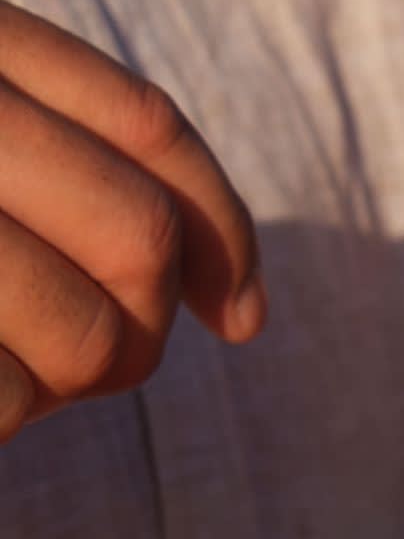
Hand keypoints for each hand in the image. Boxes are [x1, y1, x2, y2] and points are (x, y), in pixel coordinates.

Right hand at [0, 5, 264, 437]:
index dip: (220, 227)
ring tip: (12, 376)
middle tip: (100, 363)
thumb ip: (69, 168)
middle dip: (146, 320)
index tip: (244, 316)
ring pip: (86, 334)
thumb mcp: (14, 164)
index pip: (144, 122)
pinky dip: (7, 416)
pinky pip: (7, 399)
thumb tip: (245, 313)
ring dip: (69, 379)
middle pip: (137, 235)